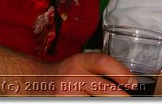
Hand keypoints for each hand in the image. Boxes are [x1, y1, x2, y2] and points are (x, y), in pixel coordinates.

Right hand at [0, 39, 134, 95]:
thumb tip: (129, 85)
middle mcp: (71, 77)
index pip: (103, 62)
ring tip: (119, 103)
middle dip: (121, 99)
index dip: (121, 72)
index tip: (134, 83)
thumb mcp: (78, 67)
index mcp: (78, 63)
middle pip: (104, 91)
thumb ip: (98, 73)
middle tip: (130, 101)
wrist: (28, 83)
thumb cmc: (62, 76)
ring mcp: (64, 95)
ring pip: (96, 103)